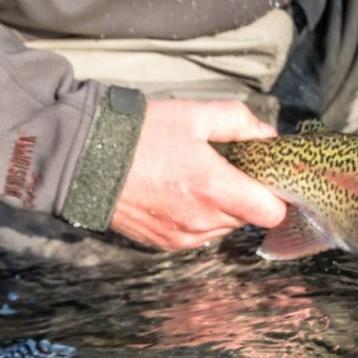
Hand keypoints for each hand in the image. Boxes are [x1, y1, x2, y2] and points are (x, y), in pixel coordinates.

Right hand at [111, 100, 286, 250]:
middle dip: (245, 196)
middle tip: (225, 170)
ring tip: (195, 179)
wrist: (82, 159)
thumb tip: (267, 136)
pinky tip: (177, 193)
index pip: (273, 213)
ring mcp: (184, 237)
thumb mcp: (195, 113)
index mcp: (216, 190)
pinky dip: (198, 218)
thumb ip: (240, 122)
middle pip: (249, 219)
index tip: (264, 179)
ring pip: (224, 228)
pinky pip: (199, 235)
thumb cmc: (140, 133)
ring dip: (221, 208)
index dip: (275, 196)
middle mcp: (203, 221)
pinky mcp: (166, 244)